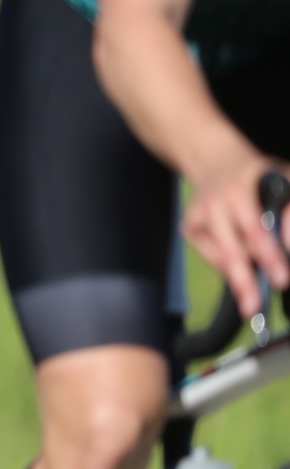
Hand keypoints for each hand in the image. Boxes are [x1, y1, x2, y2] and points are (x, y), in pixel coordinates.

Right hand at [182, 147, 289, 318]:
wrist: (215, 162)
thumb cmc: (258, 176)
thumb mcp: (283, 178)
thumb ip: (289, 209)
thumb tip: (287, 243)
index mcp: (239, 188)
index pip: (255, 228)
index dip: (269, 255)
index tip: (281, 279)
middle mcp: (214, 202)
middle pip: (232, 249)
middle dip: (247, 279)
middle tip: (256, 306)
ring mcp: (198, 215)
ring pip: (220, 255)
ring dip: (237, 280)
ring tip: (250, 305)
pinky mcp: (189, 227)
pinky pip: (210, 255)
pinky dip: (226, 268)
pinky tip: (239, 277)